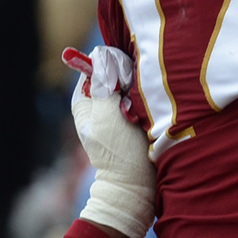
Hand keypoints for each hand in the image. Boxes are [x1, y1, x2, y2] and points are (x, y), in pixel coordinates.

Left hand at [64, 44, 155, 237]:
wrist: (137, 185)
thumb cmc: (117, 151)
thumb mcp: (106, 113)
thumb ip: (102, 82)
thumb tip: (99, 53)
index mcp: (84, 101)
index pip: (94, 67)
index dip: (109, 65)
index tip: (121, 75)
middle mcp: (99, 104)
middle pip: (114, 73)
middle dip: (126, 77)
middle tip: (134, 92)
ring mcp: (118, 112)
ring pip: (130, 85)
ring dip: (140, 89)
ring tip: (144, 104)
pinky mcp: (135, 119)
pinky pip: (141, 98)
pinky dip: (148, 99)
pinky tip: (153, 107)